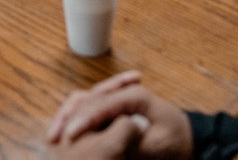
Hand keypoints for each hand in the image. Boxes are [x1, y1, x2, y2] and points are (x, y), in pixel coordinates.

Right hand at [45, 71, 191, 158]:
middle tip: (55, 137)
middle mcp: (124, 92)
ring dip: (67, 115)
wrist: (184, 137)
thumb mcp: (158, 145)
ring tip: (53, 136)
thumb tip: (114, 138)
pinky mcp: (113, 107)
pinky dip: (74, 117)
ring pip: (83, 100)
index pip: (103, 104)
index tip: (71, 135)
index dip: (85, 119)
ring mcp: (117, 98)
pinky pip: (88, 107)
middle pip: (88, 99)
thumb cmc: (174, 141)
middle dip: (68, 116)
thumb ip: (134, 141)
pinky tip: (61, 132)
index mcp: (136, 96)